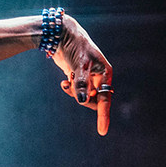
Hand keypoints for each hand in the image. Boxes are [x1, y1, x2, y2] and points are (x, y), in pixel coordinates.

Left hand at [52, 14, 112, 135]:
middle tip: (70, 85)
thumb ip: (81, 83)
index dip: (103, 115)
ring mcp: (88, 78)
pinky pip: (75, 91)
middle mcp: (99, 77)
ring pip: (83, 96)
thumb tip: (82, 100)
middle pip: (93, 100)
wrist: (62, 35)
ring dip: (73, 92)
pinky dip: (69, 89)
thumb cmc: (75, 47)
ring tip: (66, 81)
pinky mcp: (78, 77)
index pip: (105, 99)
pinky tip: (63, 82)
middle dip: (81, 97)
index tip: (102, 131)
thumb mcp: (79, 65)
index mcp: (105, 74)